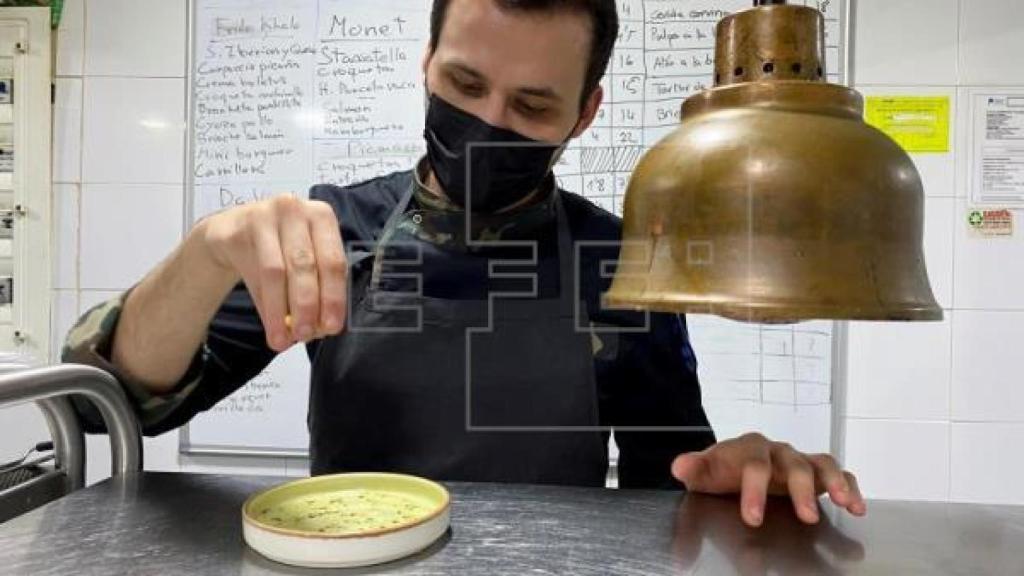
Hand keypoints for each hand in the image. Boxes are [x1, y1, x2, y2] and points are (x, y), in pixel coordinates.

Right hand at [199, 194, 347, 351]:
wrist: (233, 232)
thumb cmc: (279, 247)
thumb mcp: (302, 259)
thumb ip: (316, 287)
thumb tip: (320, 328)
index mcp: (322, 217)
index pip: (333, 261)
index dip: (333, 297)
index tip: (331, 327)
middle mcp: (295, 210)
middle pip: (305, 265)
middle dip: (307, 305)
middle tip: (305, 335)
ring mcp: (265, 215)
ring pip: (276, 271)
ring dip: (280, 310)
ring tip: (283, 338)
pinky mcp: (239, 227)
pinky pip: (252, 272)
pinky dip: (263, 303)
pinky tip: (269, 324)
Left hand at [670, 433, 865, 527]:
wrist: (732, 467)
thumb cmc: (721, 471)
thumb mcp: (704, 473)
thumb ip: (694, 470)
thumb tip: (679, 467)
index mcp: (748, 448)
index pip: (754, 464)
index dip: (754, 490)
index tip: (753, 518)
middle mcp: (777, 451)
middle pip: (793, 464)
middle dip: (801, 490)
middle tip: (806, 517)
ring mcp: (798, 460)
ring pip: (821, 464)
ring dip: (835, 483)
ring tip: (846, 503)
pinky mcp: (815, 471)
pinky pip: (838, 473)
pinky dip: (850, 486)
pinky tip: (857, 507)